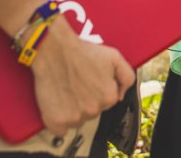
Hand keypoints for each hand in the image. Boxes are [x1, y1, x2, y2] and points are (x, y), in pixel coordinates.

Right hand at [30, 18, 134, 136]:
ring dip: (73, 111)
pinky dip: (59, 121)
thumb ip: (127, 77)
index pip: (108, 102)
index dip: (99, 90)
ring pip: (77, 121)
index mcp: (109, 97)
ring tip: (67, 91)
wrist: (54, 49)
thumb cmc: (82, 52)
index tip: (89, 81)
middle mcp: (93, 110)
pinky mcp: (55, 121)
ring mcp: (74, 117)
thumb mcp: (114, 57)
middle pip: (93, 112)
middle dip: (86, 101)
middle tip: (77, 84)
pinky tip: (58, 105)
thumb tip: (121, 95)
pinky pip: (60, 130)